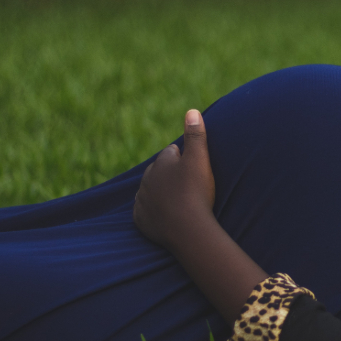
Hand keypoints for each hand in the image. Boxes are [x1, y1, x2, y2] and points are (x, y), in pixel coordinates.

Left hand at [133, 109, 216, 249]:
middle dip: (171, 175)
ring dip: (163, 193)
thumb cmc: (196, 192)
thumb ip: (196, 135)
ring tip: (182, 202)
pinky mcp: (140, 220)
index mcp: (160, 162)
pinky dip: (156, 212)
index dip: (185, 159)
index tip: (196, 169)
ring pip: (152, 191)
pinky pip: (147, 212)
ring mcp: (142, 201)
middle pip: (160, 172)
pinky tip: (169, 216)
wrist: (188, 230)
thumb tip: (192, 110)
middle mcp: (147, 179)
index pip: (171, 153)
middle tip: (190, 186)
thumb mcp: (200, 159)